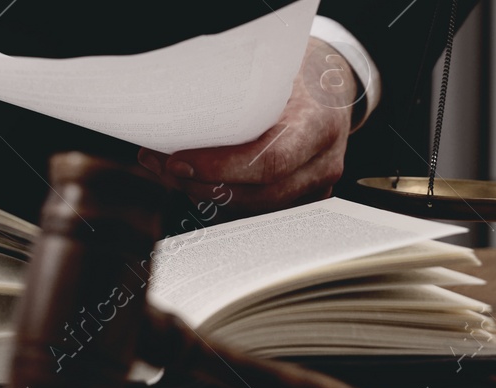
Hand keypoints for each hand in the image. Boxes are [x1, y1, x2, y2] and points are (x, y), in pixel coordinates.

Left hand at [137, 37, 358, 220]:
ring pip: (253, 209)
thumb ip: (238, 92)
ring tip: (168, 170)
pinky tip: (193, 179)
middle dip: (202, 185)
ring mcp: (315, 188)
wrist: (334, 86)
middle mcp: (323, 163)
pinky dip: (221, 198)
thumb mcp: (275, 69)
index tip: (177, 160)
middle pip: (258, 195)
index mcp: (319, 124)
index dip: (220, 168)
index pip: (271, 161)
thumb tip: (174, 105)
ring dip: (205, 194)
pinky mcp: (302, 199)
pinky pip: (256, 209)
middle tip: (161, 166)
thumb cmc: (300, 73)